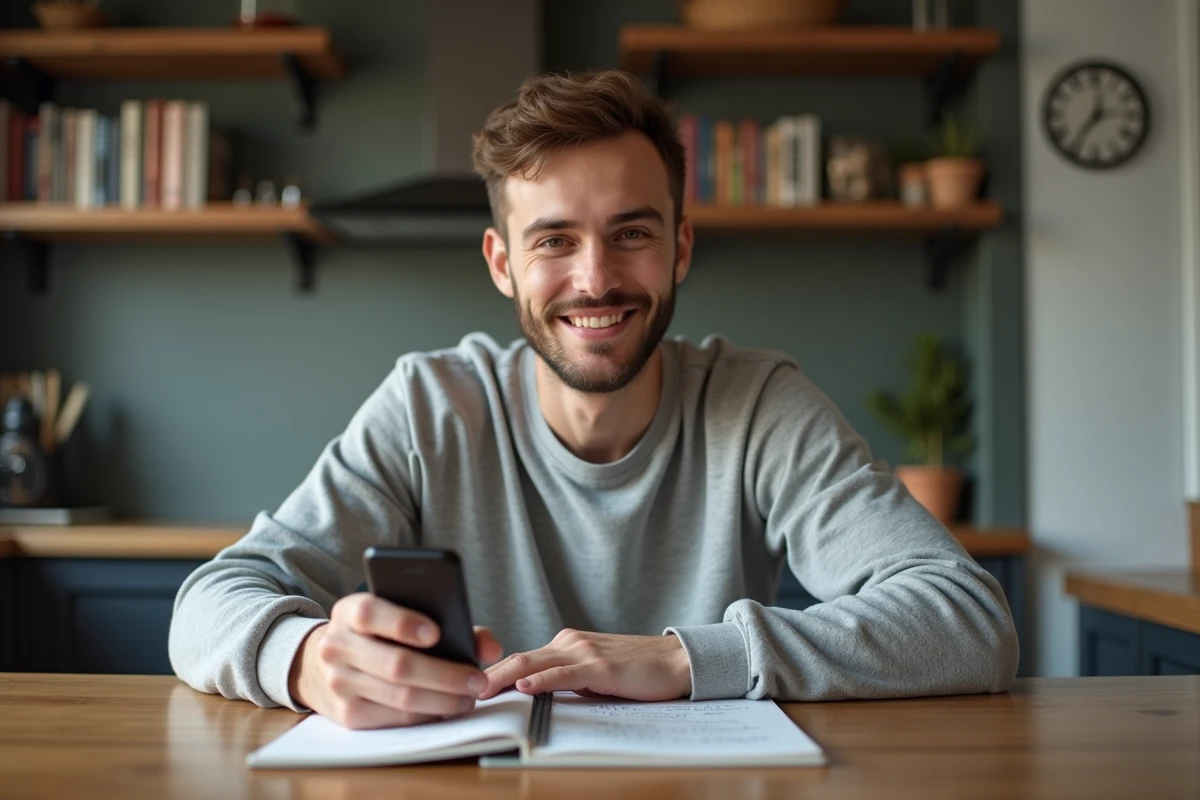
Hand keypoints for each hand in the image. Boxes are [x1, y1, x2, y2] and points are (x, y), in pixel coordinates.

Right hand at [288, 593, 503, 729]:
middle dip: (444, 675)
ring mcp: (339, 683)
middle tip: (478, 680)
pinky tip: (446, 708)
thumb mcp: (398, 614)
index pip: (370, 614)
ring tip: (470, 696)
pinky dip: (426, 714)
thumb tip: (491, 647)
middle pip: (395, 664)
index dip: (402, 623)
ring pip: (399, 696)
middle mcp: (337, 647)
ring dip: (442, 700)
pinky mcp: (347, 714)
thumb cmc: (378, 634)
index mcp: (349, 612)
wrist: (320, 664)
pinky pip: (394, 719)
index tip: (436, 633)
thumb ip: (450, 621)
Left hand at [478, 629, 691, 701]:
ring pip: (534, 663)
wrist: (674, 661)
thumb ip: (565, 680)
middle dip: (487, 675)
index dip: (492, 673)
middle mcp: (570, 642)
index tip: (470, 688)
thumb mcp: (592, 675)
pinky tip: (524, 686)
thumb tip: (534, 696)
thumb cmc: (636, 671)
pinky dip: (542, 680)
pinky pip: (564, 674)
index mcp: (565, 645)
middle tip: (459, 689)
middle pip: (518, 658)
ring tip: (479, 690)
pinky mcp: (600, 666)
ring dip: (503, 678)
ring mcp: (584, 651)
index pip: (521, 659)